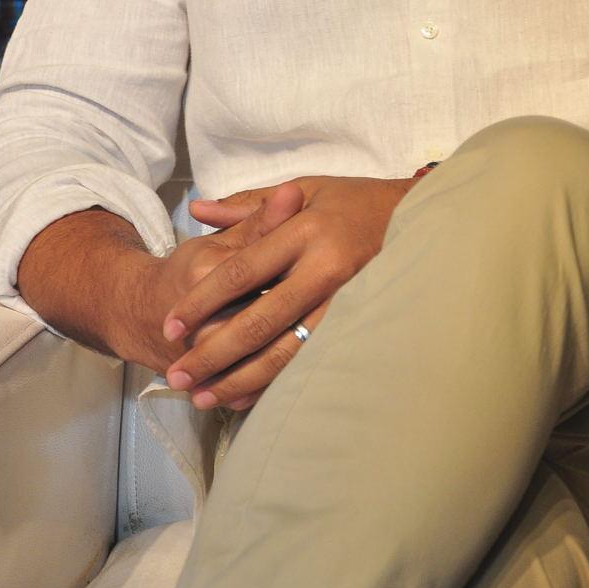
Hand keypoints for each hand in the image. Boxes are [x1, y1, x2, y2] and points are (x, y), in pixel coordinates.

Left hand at [162, 175, 411, 410]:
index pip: (242, 272)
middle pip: (259, 321)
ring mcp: (346, 302)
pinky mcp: (360, 324)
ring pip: (285, 352)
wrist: (418, 215)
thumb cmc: (354, 200)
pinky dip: (276, 383)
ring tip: (203, 397)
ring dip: (241, 378)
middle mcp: (326, 269)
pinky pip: (311, 361)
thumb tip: (198, 210)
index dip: (202, 302)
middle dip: (214, 353)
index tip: (170, 326)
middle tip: (177, 376)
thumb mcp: (305, 189)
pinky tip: (247, 398)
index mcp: (307, 231)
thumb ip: (249, 206)